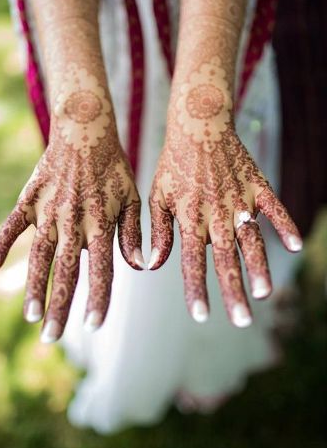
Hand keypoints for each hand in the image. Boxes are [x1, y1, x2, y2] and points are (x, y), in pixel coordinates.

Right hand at [0, 65, 142, 341]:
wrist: (86, 130)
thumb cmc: (113, 166)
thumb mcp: (132, 197)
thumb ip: (134, 233)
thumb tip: (141, 266)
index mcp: (100, 224)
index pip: (101, 271)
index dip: (98, 300)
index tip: (94, 326)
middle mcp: (73, 223)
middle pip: (66, 272)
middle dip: (60, 307)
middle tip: (52, 338)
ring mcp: (49, 211)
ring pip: (39, 256)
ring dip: (34, 287)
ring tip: (30, 316)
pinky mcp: (31, 199)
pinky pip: (13, 224)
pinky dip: (1, 243)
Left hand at [149, 71, 301, 327]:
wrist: (198, 126)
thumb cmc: (173, 164)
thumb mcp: (157, 196)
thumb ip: (158, 232)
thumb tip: (151, 265)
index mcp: (191, 218)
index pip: (193, 262)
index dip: (197, 290)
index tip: (201, 316)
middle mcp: (217, 213)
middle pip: (226, 260)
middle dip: (233, 293)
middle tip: (242, 321)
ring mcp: (240, 200)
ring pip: (252, 240)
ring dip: (258, 268)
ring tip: (263, 294)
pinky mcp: (257, 186)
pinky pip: (274, 208)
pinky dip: (284, 226)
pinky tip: (294, 246)